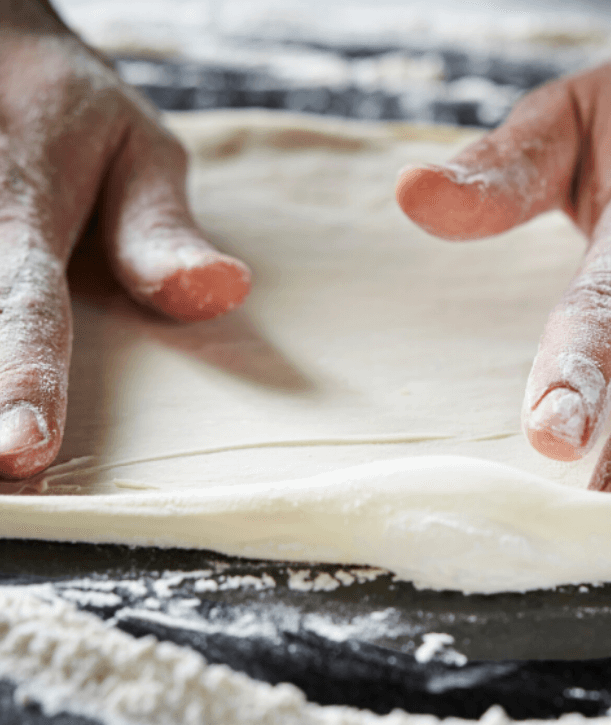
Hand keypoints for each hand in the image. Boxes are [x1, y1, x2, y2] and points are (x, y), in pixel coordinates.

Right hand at [0, 0, 250, 477]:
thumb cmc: (69, 119)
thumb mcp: (136, 150)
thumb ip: (161, 228)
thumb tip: (218, 293)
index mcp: (19, 206)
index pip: (22, 303)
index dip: (22, 376)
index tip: (22, 449)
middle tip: (6, 483)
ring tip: (6, 478)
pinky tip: (3, 413)